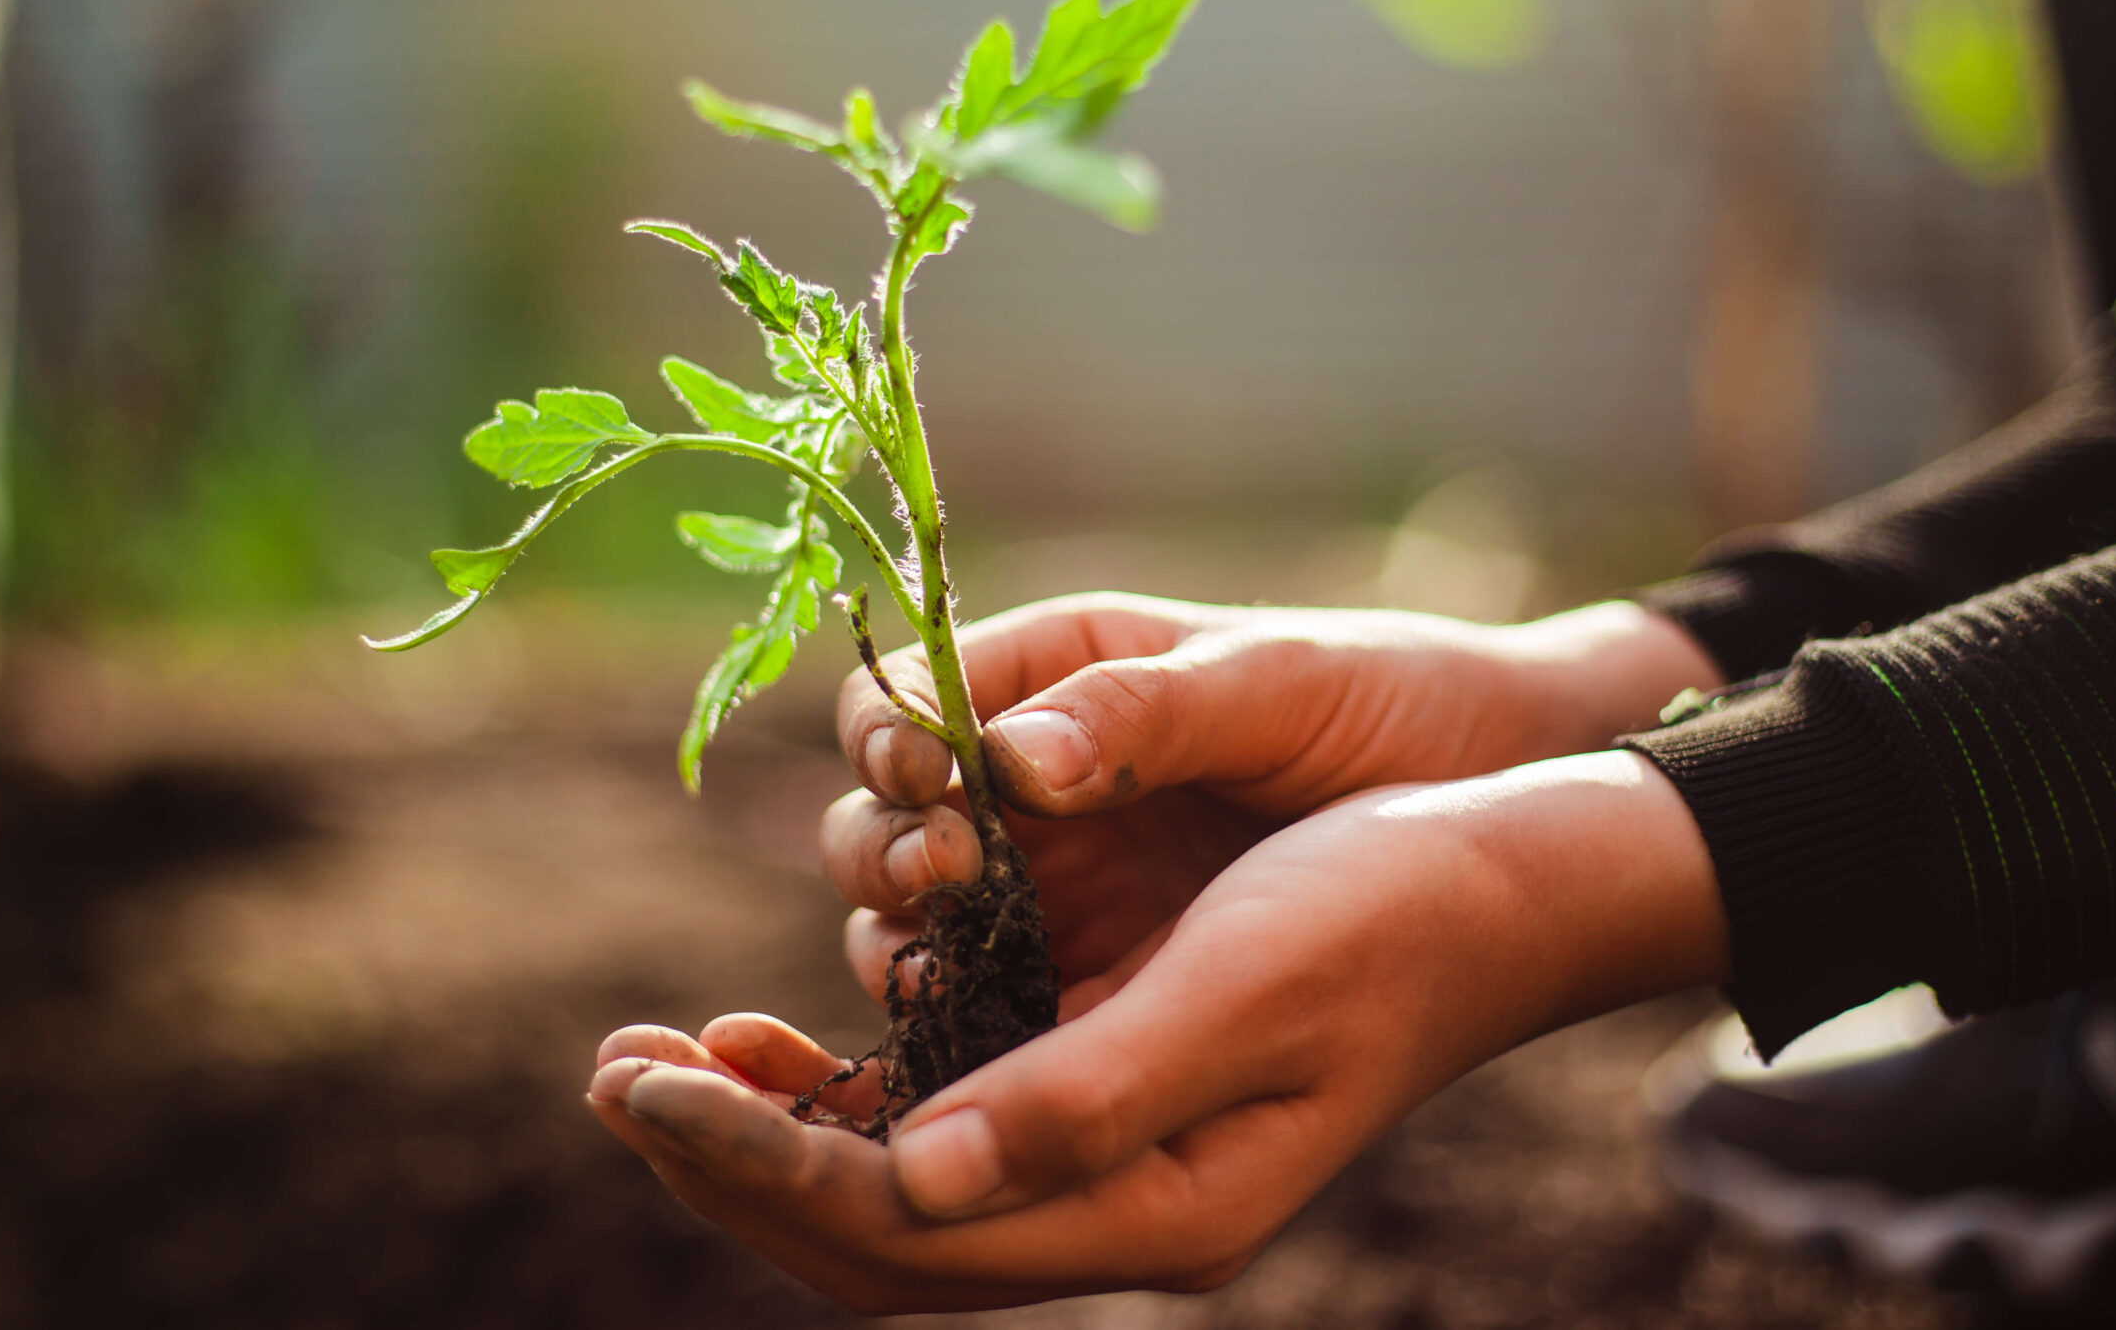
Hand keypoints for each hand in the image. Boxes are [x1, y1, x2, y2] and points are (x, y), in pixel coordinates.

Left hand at [588, 752, 1728, 1311]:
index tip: (646, 1080)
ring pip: (897, 1189)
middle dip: (733, 1159)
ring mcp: (1113, 1154)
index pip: (909, 1232)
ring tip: (664, 1055)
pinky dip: (847, 1092)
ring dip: (771, 1130)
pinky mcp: (1110, 1082)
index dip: (761, 1162)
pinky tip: (790, 1036)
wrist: (1506, 877)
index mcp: (1158, 1208)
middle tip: (610, 1069)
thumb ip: (1085, 1096)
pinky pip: (942, 1124)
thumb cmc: (1390, 912)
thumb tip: (909, 1177)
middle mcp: (1122, 1205)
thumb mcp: (1245, 991)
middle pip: (880, 1238)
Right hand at [822, 593, 1718, 1000]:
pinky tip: (983, 1051)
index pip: (900, 702)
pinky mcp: (1093, 982)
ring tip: (954, 955)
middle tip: (949, 870)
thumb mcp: (1275, 683)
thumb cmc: (1388, 698)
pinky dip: (965, 1032)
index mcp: (1052, 675)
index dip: (889, 741)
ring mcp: (1052, 889)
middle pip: (881, 821)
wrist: (1502, 788)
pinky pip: (992, 1012)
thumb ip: (1144, 712)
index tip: (930, 779)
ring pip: (914, 925)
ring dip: (909, 941)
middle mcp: (1025, 785)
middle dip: (889, 848)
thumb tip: (1008, 759)